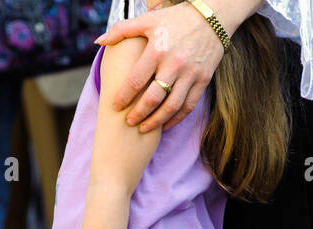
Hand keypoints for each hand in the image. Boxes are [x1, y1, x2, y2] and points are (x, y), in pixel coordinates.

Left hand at [95, 0, 255, 131]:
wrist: (213, 17)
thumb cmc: (176, 18)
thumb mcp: (148, 20)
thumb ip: (122, 30)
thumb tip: (99, 41)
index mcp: (158, 49)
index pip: (136, 80)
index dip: (123, 96)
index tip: (115, 106)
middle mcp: (174, 64)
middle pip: (153, 98)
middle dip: (138, 114)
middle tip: (128, 122)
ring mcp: (190, 73)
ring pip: (171, 106)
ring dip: (156, 121)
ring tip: (144, 128)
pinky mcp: (203, 80)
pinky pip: (188, 106)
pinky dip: (176, 118)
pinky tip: (165, 124)